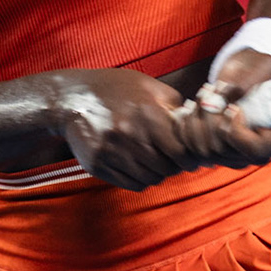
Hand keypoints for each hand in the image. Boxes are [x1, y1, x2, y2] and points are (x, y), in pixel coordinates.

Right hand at [53, 69, 201, 191]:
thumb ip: (175, 105)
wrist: (72, 98)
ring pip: (149, 180)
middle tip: (171, 160)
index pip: (181, 152)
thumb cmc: (115, 89)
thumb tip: (198, 125)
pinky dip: (139, 179)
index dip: (189, 159)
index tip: (190, 159)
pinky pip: (130, 184)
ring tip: (152, 161)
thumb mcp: (148, 86)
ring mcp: (112, 152)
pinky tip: (136, 165)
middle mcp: (130, 135)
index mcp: (148, 114)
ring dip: (156, 174)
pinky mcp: (98, 165)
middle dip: (173, 167)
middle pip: (166, 169)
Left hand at [172, 47, 270, 168]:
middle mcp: (266, 149)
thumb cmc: (258, 66)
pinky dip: (186, 130)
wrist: (245, 72)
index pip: (258, 149)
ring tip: (199, 97)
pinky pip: (196, 151)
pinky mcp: (222, 151)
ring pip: (209, 154)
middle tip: (207, 93)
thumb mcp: (259, 66)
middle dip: (211, 122)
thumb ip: (246, 82)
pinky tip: (185, 111)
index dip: (238, 133)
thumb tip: (227, 97)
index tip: (231, 108)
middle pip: (229, 153)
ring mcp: (244, 153)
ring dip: (196, 124)